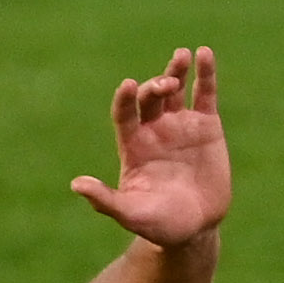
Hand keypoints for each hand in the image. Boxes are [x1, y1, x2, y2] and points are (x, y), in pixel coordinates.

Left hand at [72, 48, 226, 246]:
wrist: (195, 229)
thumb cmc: (158, 224)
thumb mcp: (131, 215)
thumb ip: (106, 200)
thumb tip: (76, 185)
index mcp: (133, 145)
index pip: (124, 114)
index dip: (125, 99)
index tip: (129, 86)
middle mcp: (154, 129)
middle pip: (150, 98)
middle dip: (155, 87)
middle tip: (165, 86)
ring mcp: (180, 125)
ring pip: (175, 89)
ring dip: (176, 71)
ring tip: (183, 54)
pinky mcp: (207, 126)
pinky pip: (204, 94)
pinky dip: (205, 73)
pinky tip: (204, 53)